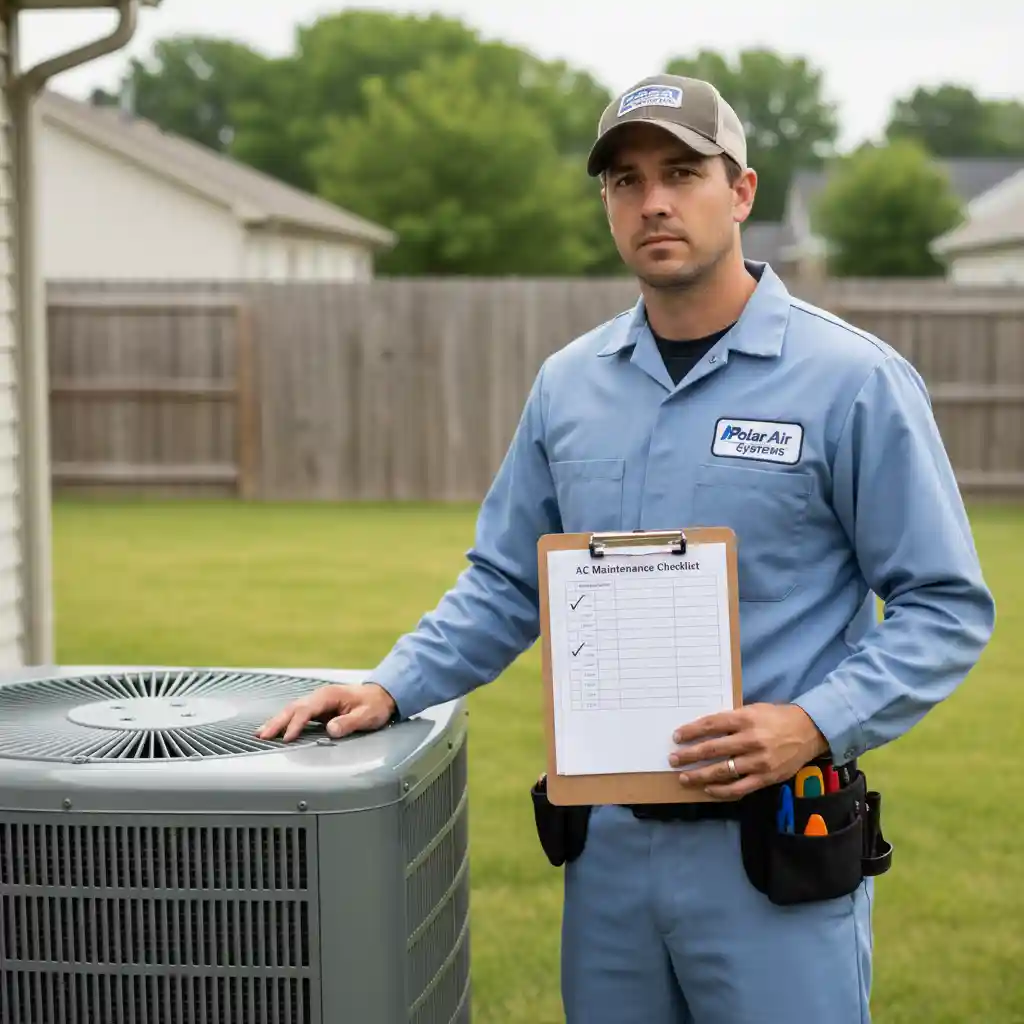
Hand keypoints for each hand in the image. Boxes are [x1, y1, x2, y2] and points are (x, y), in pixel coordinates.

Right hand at [256, 682, 396, 742]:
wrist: (380, 696)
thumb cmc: (374, 706)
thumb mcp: (366, 715)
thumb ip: (349, 722)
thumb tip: (330, 730)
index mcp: (329, 696)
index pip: (307, 710)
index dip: (296, 724)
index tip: (287, 738)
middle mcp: (319, 696)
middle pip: (293, 708)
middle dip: (277, 722)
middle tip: (262, 736)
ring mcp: (317, 701)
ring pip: (291, 710)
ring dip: (276, 721)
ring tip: (260, 734)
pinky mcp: (317, 708)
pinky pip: (296, 713)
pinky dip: (284, 721)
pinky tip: (274, 729)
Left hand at [668, 703, 827, 799]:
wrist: (808, 731)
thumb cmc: (776, 718)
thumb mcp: (753, 710)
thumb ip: (731, 720)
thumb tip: (704, 730)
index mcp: (745, 719)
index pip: (711, 725)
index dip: (691, 731)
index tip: (677, 737)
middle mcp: (750, 740)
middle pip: (713, 749)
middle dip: (689, 755)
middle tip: (673, 759)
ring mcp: (758, 761)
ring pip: (723, 771)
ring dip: (700, 775)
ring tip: (684, 778)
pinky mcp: (766, 778)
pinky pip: (739, 788)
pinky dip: (721, 791)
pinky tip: (708, 789)